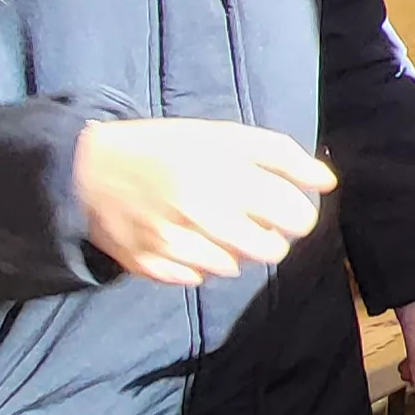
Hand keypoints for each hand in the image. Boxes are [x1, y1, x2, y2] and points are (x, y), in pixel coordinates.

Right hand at [74, 119, 335, 286]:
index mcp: (224, 173)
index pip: (292, 213)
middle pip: (270, 248)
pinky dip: (201, 264)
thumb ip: (279, 155)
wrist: (86, 169)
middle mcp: (202, 210)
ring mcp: (174, 243)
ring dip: (235, 251)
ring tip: (214, 227)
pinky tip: (187, 240)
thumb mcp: (223, 136)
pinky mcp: (151, 266)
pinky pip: (198, 278)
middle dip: (271, 237)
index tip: (287, 210)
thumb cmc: (165, 147)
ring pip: (236, 267)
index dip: (298, 215)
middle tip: (253, 222)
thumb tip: (328, 182)